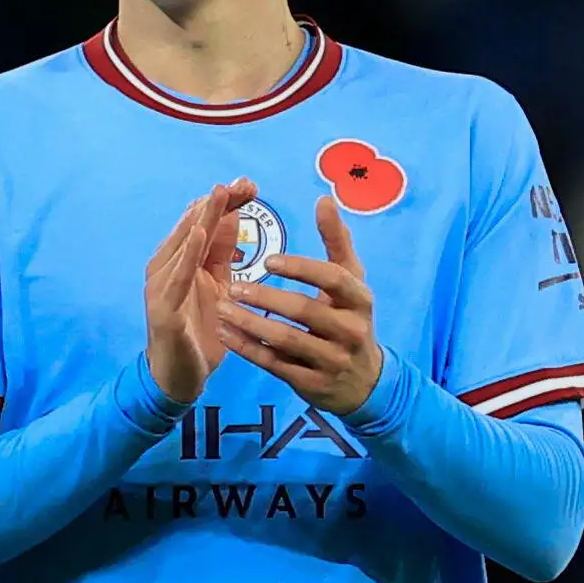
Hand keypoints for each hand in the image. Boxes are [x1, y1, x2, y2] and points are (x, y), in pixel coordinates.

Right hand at [145, 177, 256, 403]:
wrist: (178, 377)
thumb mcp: (217, 287)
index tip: (249, 184)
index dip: (225, 204)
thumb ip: (220, 254)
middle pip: (192, 228)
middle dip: (215, 204)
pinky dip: (186, 254)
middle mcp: (168, 268)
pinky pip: (176, 278)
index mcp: (183, 262)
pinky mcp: (162, 309)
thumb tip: (233, 215)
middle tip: (238, 183)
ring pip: (182, 247)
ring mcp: (162, 287)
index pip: (203, 224)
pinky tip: (197, 235)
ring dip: (199, 220)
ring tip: (216, 196)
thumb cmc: (198, 331)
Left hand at [219, 194, 383, 414]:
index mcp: (360, 300)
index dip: (301, 268)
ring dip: (250, 324)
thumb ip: (337, 241)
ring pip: (286, 341)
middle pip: (305, 311)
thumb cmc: (349, 317)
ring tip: (221, 308)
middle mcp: (350, 330)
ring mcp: (331, 360)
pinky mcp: (311, 384)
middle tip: (232, 287)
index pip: (333, 279)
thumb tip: (323, 198)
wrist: (362, 382)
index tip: (268, 259)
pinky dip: (247, 348)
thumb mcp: (351, 281)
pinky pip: (274, 365)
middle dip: (266, 298)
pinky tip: (224, 332)